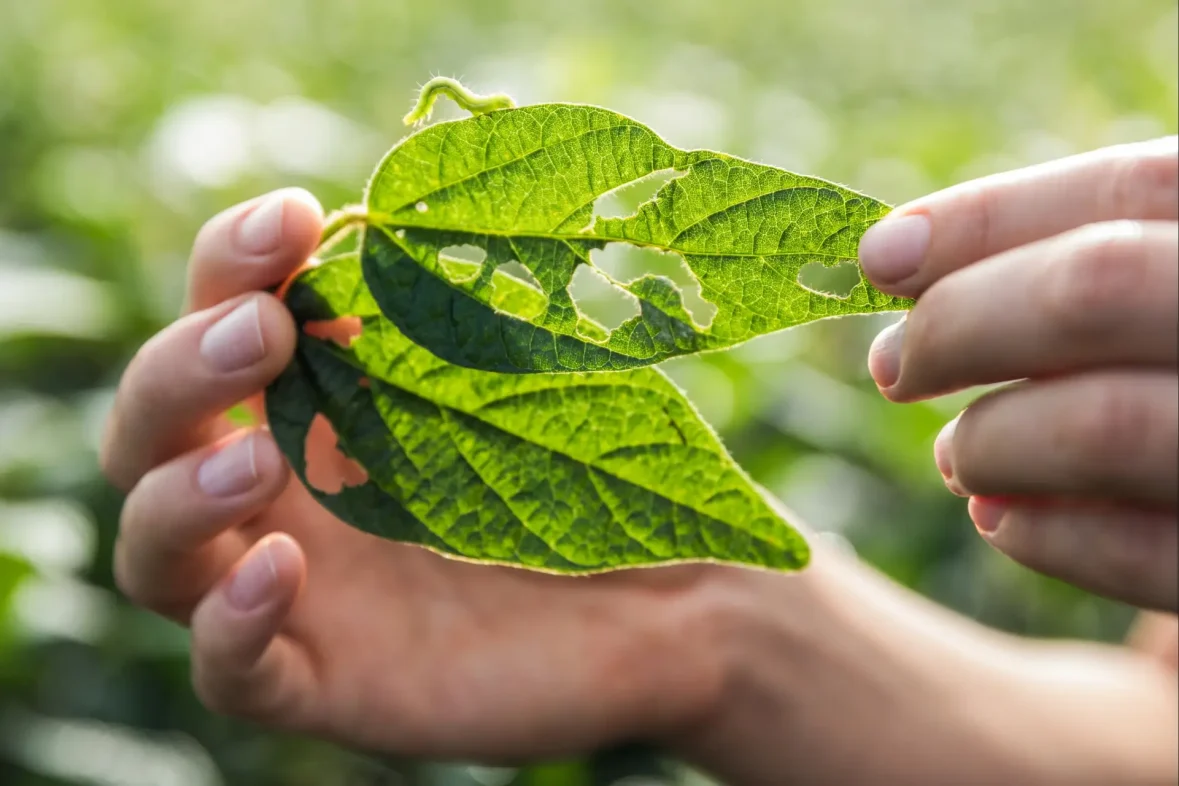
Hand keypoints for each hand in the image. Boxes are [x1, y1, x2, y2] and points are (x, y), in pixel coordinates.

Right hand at [100, 189, 723, 761]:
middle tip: (263, 334)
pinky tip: (284, 573)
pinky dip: (231, 626)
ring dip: (182, 495)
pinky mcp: (321, 682)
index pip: (218, 323)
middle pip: (150, 434)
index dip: (228, 266)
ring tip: (260, 459)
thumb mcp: (525, 386)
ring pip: (153, 554)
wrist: (659, 613)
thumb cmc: (593, 482)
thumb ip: (454, 313)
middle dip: (184, 370)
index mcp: (315, 408)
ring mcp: (291, 596)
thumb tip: (394, 214)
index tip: (293, 218)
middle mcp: (281, 497)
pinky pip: (229, 672)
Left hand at [858, 136, 1177, 610]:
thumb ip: (1098, 270)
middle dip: (960, 326)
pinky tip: (1001, 520)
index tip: (877, 255)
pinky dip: (1048, 536)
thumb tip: (896, 261)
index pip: (1130, 188)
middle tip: (891, 366)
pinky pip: (1152, 555)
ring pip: (1108, 424)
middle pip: (1096, 289)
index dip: (983, 218)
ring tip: (955, 455)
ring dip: (992, 440)